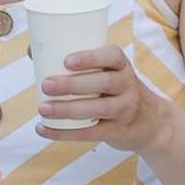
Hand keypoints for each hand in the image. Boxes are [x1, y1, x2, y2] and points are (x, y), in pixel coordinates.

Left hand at [27, 23, 174, 157]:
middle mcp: (127, 86)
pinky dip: (64, 133)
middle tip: (46, 84)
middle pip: (102, 83)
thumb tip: (33, 50)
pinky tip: (44, 129)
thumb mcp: (108, 74)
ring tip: (43, 108)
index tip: (66, 61)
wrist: (151, 123)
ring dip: (67, 109)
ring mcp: (124, 110)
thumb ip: (77, 64)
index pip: (112, 56)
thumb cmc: (116, 91)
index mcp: (122, 67)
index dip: (90, 57)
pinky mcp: (117, 132)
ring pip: (96, 109)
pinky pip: (90, 133)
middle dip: (72, 84)